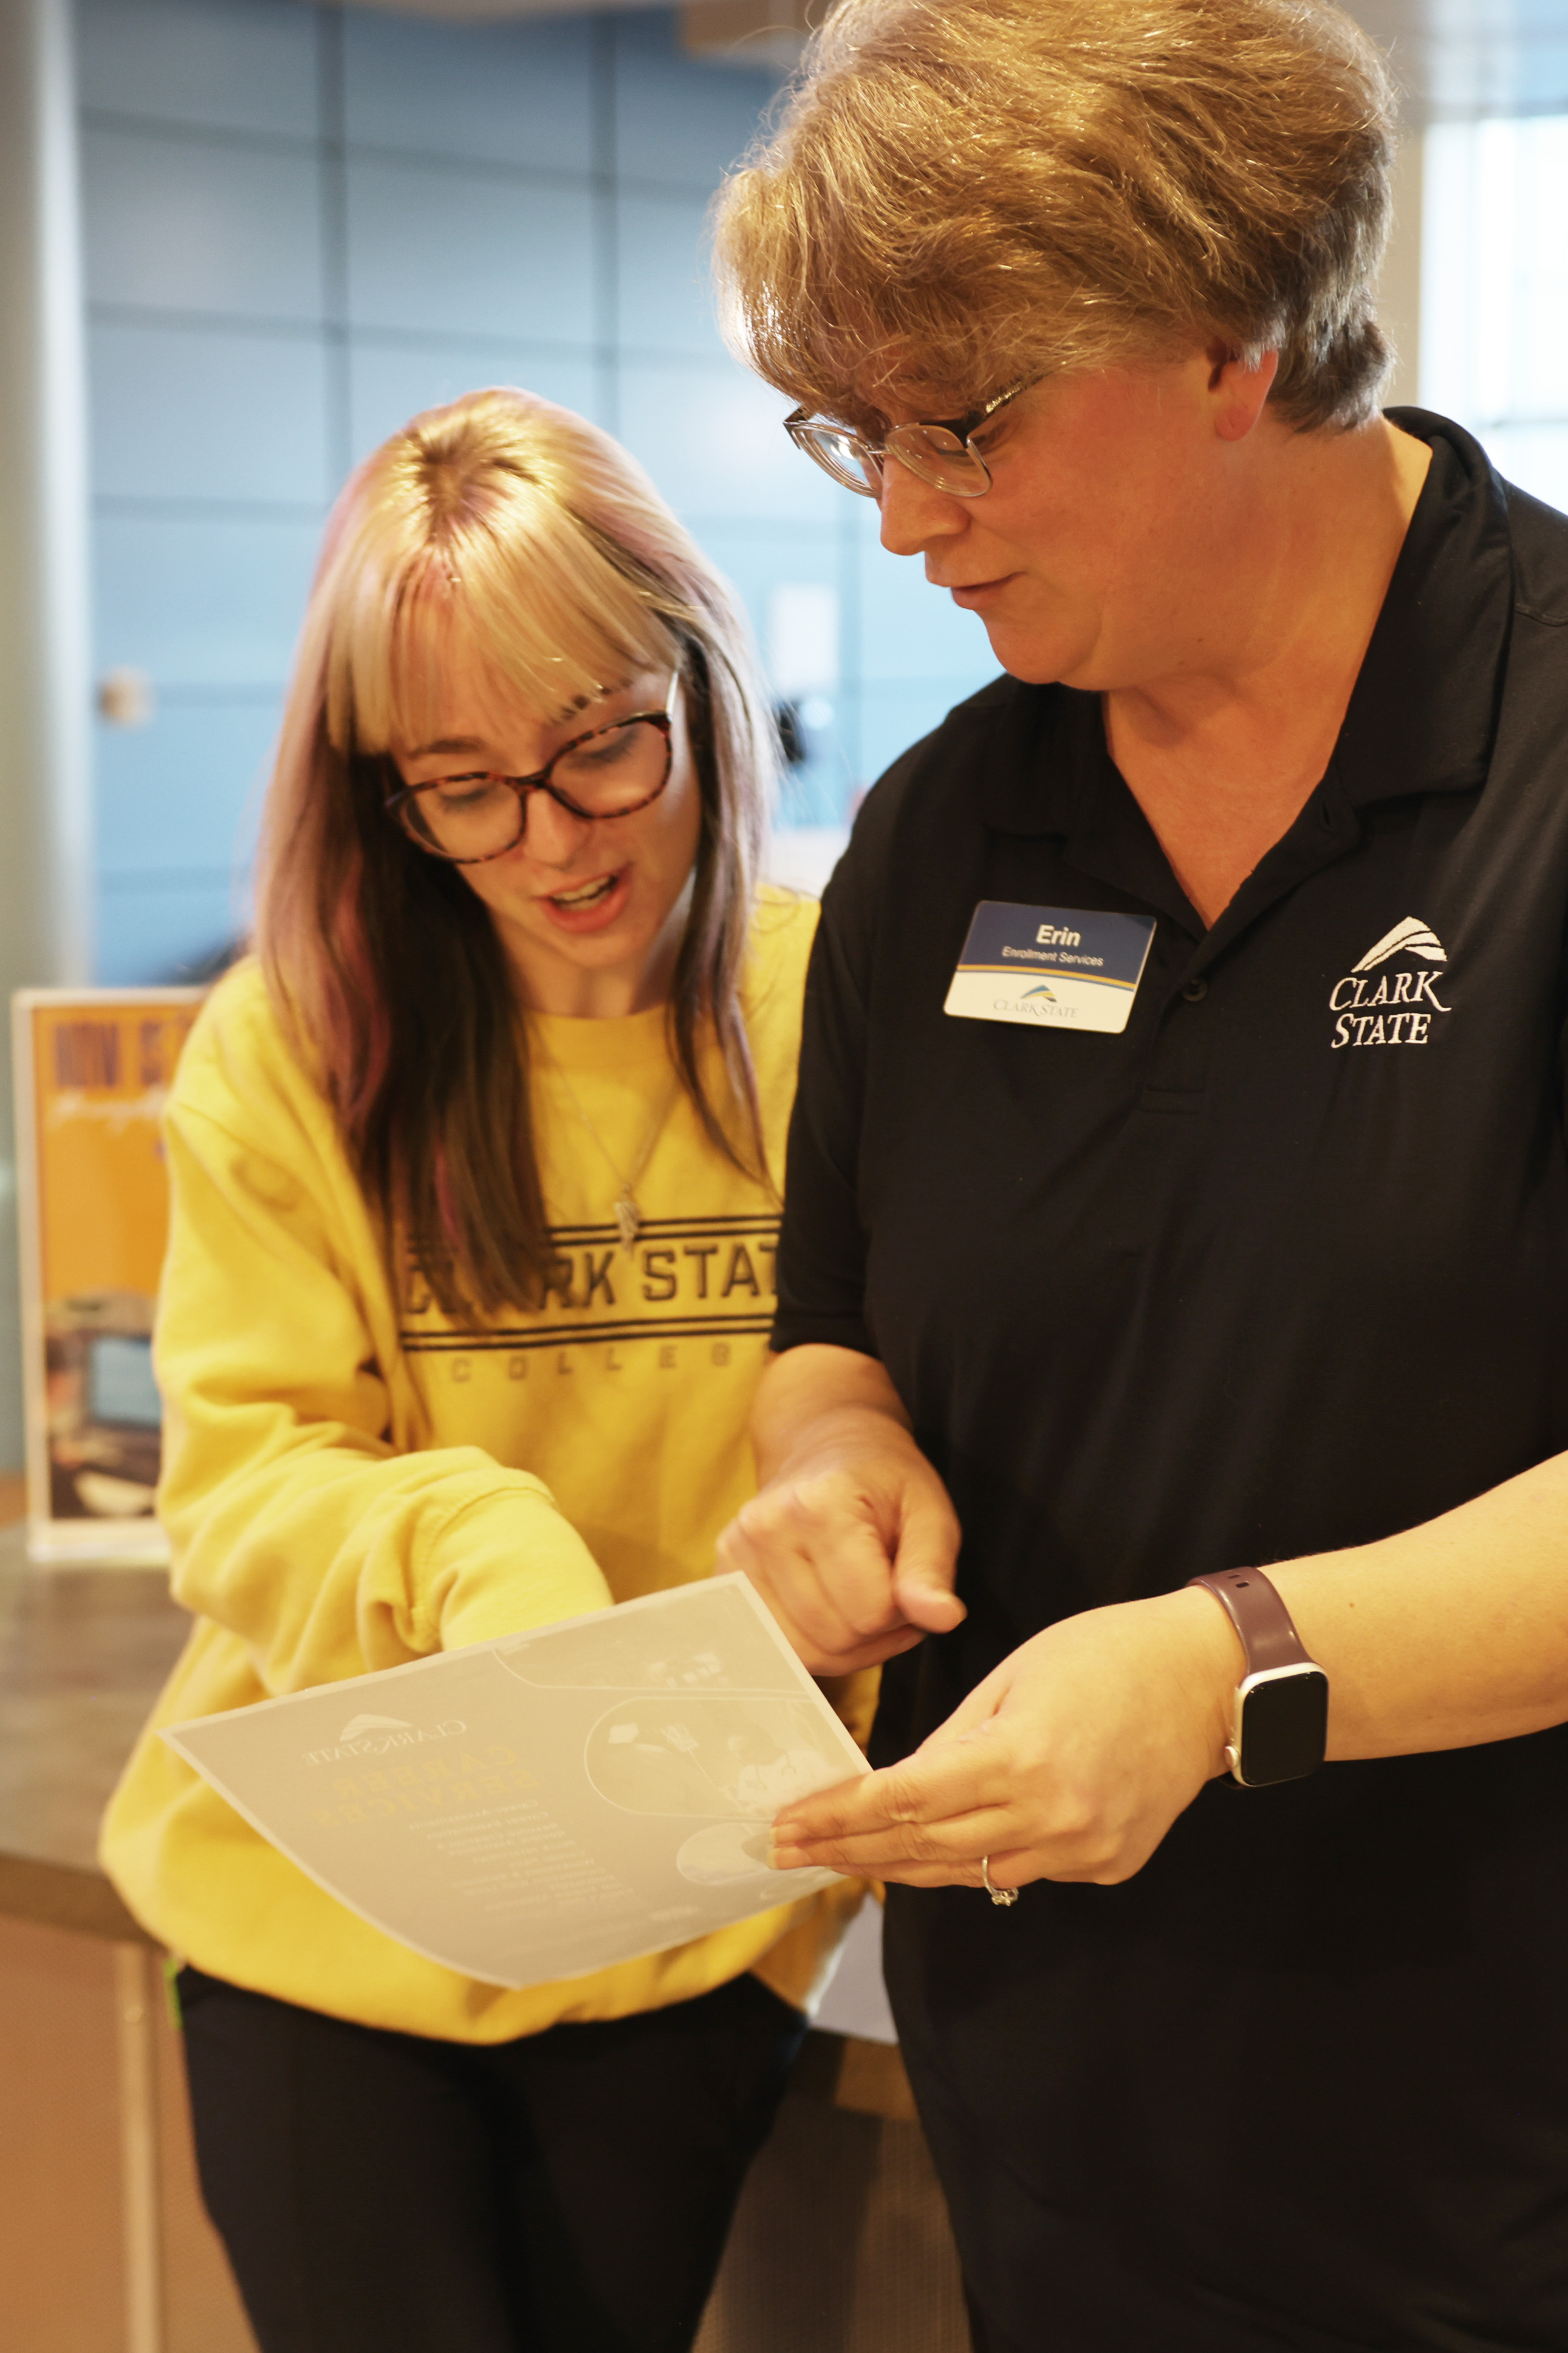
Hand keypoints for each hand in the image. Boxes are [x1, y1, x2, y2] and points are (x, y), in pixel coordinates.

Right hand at [717, 1400, 963, 1674]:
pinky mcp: (724, 1576)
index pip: (870, 1610)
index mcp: (819, 1505)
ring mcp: (736, 1554)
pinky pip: (773, 1647)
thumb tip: (943, 1619)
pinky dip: (810, 1646)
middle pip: (834, 1637)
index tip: (906, 1580)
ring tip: (861, 1603)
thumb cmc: (884, 1482)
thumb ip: (932, 1567)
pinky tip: (829, 1612)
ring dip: (844, 1645)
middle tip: (887, 1592)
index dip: (901, 1609)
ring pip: (801, 1652)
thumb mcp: (929, 1511)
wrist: (824, 1448)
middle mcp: (765, 1529)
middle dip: (873, 1630)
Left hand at [768, 1588, 1237, 1888]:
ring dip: (902, 1865)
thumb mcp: (1012, 1678)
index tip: (789, 1824)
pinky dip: (976, 1858)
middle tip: (790, 1851)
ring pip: (969, 1873)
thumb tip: (895, 1788)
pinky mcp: (1107, 1864)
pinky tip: (934, 1849)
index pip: (902, 1802)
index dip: (838, 1817)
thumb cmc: (1107, 1655)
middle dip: (850, 1851)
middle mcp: (1051, 1819)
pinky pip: (1022, 1870)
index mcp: (1019, 1760)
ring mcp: (1082, 1850)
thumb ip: (951, 1741)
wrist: (1206, 1678)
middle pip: (924, 1849)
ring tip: (843, 1857)